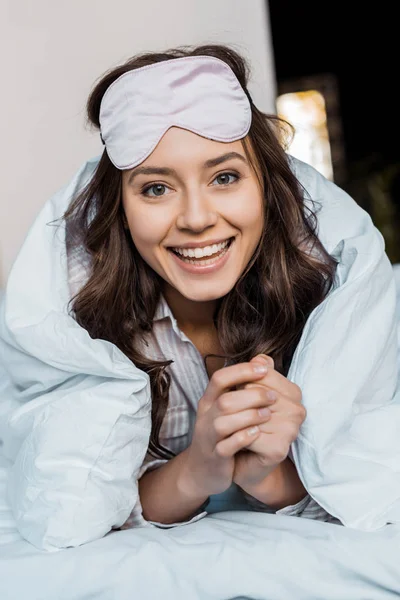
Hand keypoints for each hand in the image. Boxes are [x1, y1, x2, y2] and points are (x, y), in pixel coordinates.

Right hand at [182, 361, 275, 497]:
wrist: (201, 470)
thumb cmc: (219, 434)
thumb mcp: (226, 408)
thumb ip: (243, 385)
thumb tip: (264, 360)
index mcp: (209, 400)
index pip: (220, 378)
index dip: (241, 371)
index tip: (264, 369)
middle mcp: (206, 416)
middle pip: (224, 400)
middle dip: (251, 396)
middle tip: (273, 397)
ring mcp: (208, 437)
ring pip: (223, 422)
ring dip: (249, 417)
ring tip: (268, 415)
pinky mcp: (215, 457)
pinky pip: (226, 446)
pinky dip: (243, 438)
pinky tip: (257, 433)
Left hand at [233, 354, 305, 491]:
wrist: (242, 461)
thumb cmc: (247, 424)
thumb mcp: (250, 394)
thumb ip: (256, 373)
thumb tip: (260, 358)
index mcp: (294, 392)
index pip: (262, 372)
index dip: (244, 383)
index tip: (244, 397)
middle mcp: (298, 410)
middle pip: (255, 390)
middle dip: (239, 401)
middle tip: (239, 415)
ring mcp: (291, 429)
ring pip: (250, 411)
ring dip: (236, 419)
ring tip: (237, 428)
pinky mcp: (279, 448)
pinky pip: (249, 434)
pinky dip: (237, 437)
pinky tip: (238, 442)